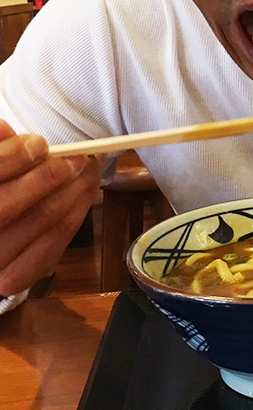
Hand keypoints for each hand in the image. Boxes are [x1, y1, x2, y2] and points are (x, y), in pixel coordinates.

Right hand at [0, 120, 102, 294]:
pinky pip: (52, 247)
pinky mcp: (12, 280)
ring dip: (72, 190)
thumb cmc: (1, 190)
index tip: (39, 143)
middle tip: (75, 156)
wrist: (1, 238)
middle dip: (48, 175)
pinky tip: (84, 193)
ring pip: (39, 223)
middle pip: (7, 205)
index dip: (12, 157)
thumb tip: (5, 130)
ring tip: (87, 169)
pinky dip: (75, 215)